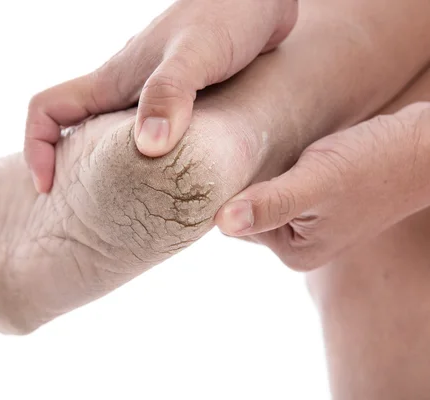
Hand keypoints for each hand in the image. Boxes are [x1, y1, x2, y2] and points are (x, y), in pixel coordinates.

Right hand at [25, 0, 298, 191]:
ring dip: (113, 176)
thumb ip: (169, 94)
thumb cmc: (227, 13)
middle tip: (88, 217)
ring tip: (131, 214)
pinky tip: (176, 188)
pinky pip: (153, 142)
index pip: (48, 110)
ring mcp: (151, 99)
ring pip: (115, 143)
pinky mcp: (181, 106)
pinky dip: (153, 169)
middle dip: (72, 174)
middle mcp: (125, 92)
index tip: (47, 188)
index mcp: (113, 80)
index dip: (36, 148)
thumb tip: (147, 148)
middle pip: (76, 134)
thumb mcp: (195, 53)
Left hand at [215, 102, 429, 270]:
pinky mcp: (322, 203)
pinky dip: (283, 170)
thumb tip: (221, 223)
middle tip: (257, 151)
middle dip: (250, 183)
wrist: (426, 146)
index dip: (231, 193)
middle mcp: (301, 245)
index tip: (232, 162)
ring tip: (279, 151)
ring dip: (266, 173)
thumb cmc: (374, 164)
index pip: (235, 224)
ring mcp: (313, 224)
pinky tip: (293, 154)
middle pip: (249, 211)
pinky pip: (286, 186)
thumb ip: (269, 204)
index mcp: (294, 251)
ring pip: (266, 197)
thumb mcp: (314, 183)